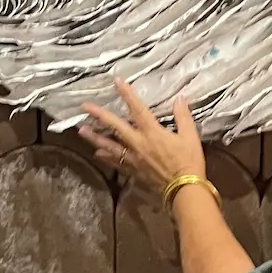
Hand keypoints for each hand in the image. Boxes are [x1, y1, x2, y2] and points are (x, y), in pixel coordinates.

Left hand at [81, 80, 205, 190]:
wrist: (184, 190)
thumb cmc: (188, 162)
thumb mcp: (190, 137)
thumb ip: (183, 116)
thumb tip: (179, 98)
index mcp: (152, 133)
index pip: (137, 109)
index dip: (127, 94)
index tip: (117, 82)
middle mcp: (138, 144)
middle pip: (115, 127)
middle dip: (99, 115)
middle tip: (85, 107)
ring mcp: (133, 159)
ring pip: (109, 146)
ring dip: (95, 138)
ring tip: (82, 131)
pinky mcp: (133, 171)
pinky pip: (116, 163)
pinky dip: (106, 157)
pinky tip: (97, 154)